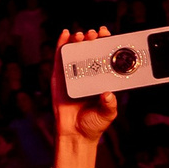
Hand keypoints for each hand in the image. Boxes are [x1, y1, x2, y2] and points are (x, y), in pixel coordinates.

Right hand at [51, 28, 119, 156]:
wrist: (75, 134)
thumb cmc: (93, 124)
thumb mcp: (107, 114)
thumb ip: (109, 104)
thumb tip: (108, 94)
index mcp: (102, 81)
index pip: (105, 59)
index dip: (106, 46)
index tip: (108, 35)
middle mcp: (88, 76)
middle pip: (90, 52)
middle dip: (93, 40)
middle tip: (95, 33)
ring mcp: (73, 76)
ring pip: (75, 53)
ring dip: (78, 40)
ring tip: (81, 34)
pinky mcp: (59, 78)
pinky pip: (59, 59)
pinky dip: (61, 45)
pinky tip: (65, 34)